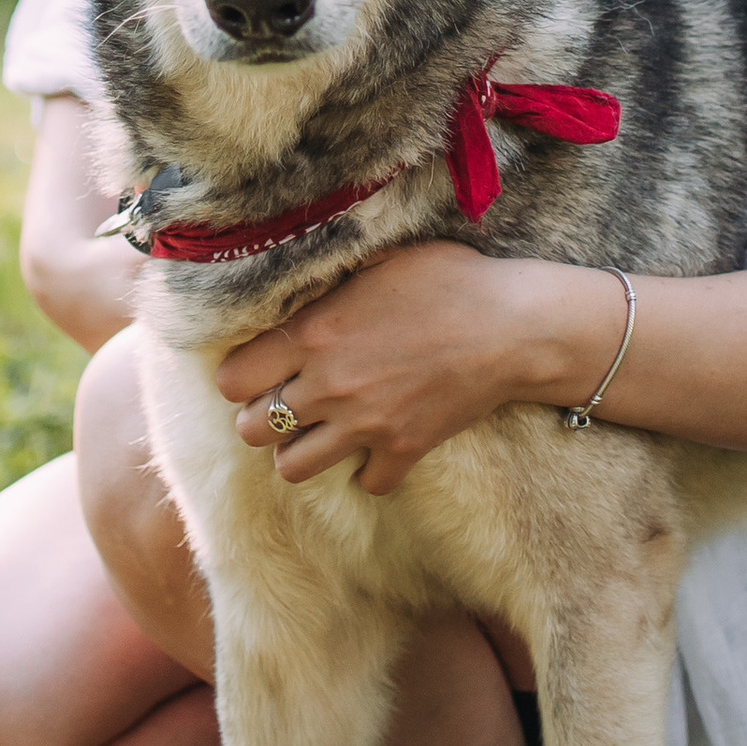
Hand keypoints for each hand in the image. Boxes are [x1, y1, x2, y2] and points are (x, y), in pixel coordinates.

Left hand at [218, 239, 552, 496]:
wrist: (514, 327)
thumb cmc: (448, 280)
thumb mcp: (379, 261)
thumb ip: (327, 281)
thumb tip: (293, 281)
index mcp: (313, 334)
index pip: (232, 380)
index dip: (239, 376)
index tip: (257, 369)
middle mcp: (328, 385)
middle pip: (250, 430)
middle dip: (260, 416)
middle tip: (286, 400)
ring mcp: (364, 425)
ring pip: (291, 468)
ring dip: (299, 451)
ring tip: (318, 429)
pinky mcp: (403, 450)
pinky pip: (365, 484)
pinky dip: (367, 471)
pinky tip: (376, 444)